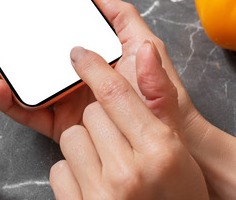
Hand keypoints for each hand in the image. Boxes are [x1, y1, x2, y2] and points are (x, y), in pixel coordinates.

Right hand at [0, 0, 207, 143]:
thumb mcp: (144, 45)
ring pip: (14, 78)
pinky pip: (25, 111)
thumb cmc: (164, 94)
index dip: (14, 14)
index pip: (41, 29)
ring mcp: (58, 97)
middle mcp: (64, 72)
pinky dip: (7, 100)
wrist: (175, 140)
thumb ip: (122, 17)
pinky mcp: (56, 125)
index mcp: (81, 52)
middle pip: (18, 51)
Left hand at [49, 43, 207, 198]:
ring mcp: (102, 195)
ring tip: (108, 164)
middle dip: (99, 121)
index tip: (78, 54)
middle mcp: (129, 173)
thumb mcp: (177, 147)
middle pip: (90, 115)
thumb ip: (159, 98)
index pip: (115, 94)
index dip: (92, 67)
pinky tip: (94, 184)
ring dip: (84, 147)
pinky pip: (57, 170)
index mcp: (158, 151)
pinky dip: (71, 174)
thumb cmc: (177, 195)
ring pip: (71, 139)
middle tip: (117, 140)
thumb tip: (145, 49)